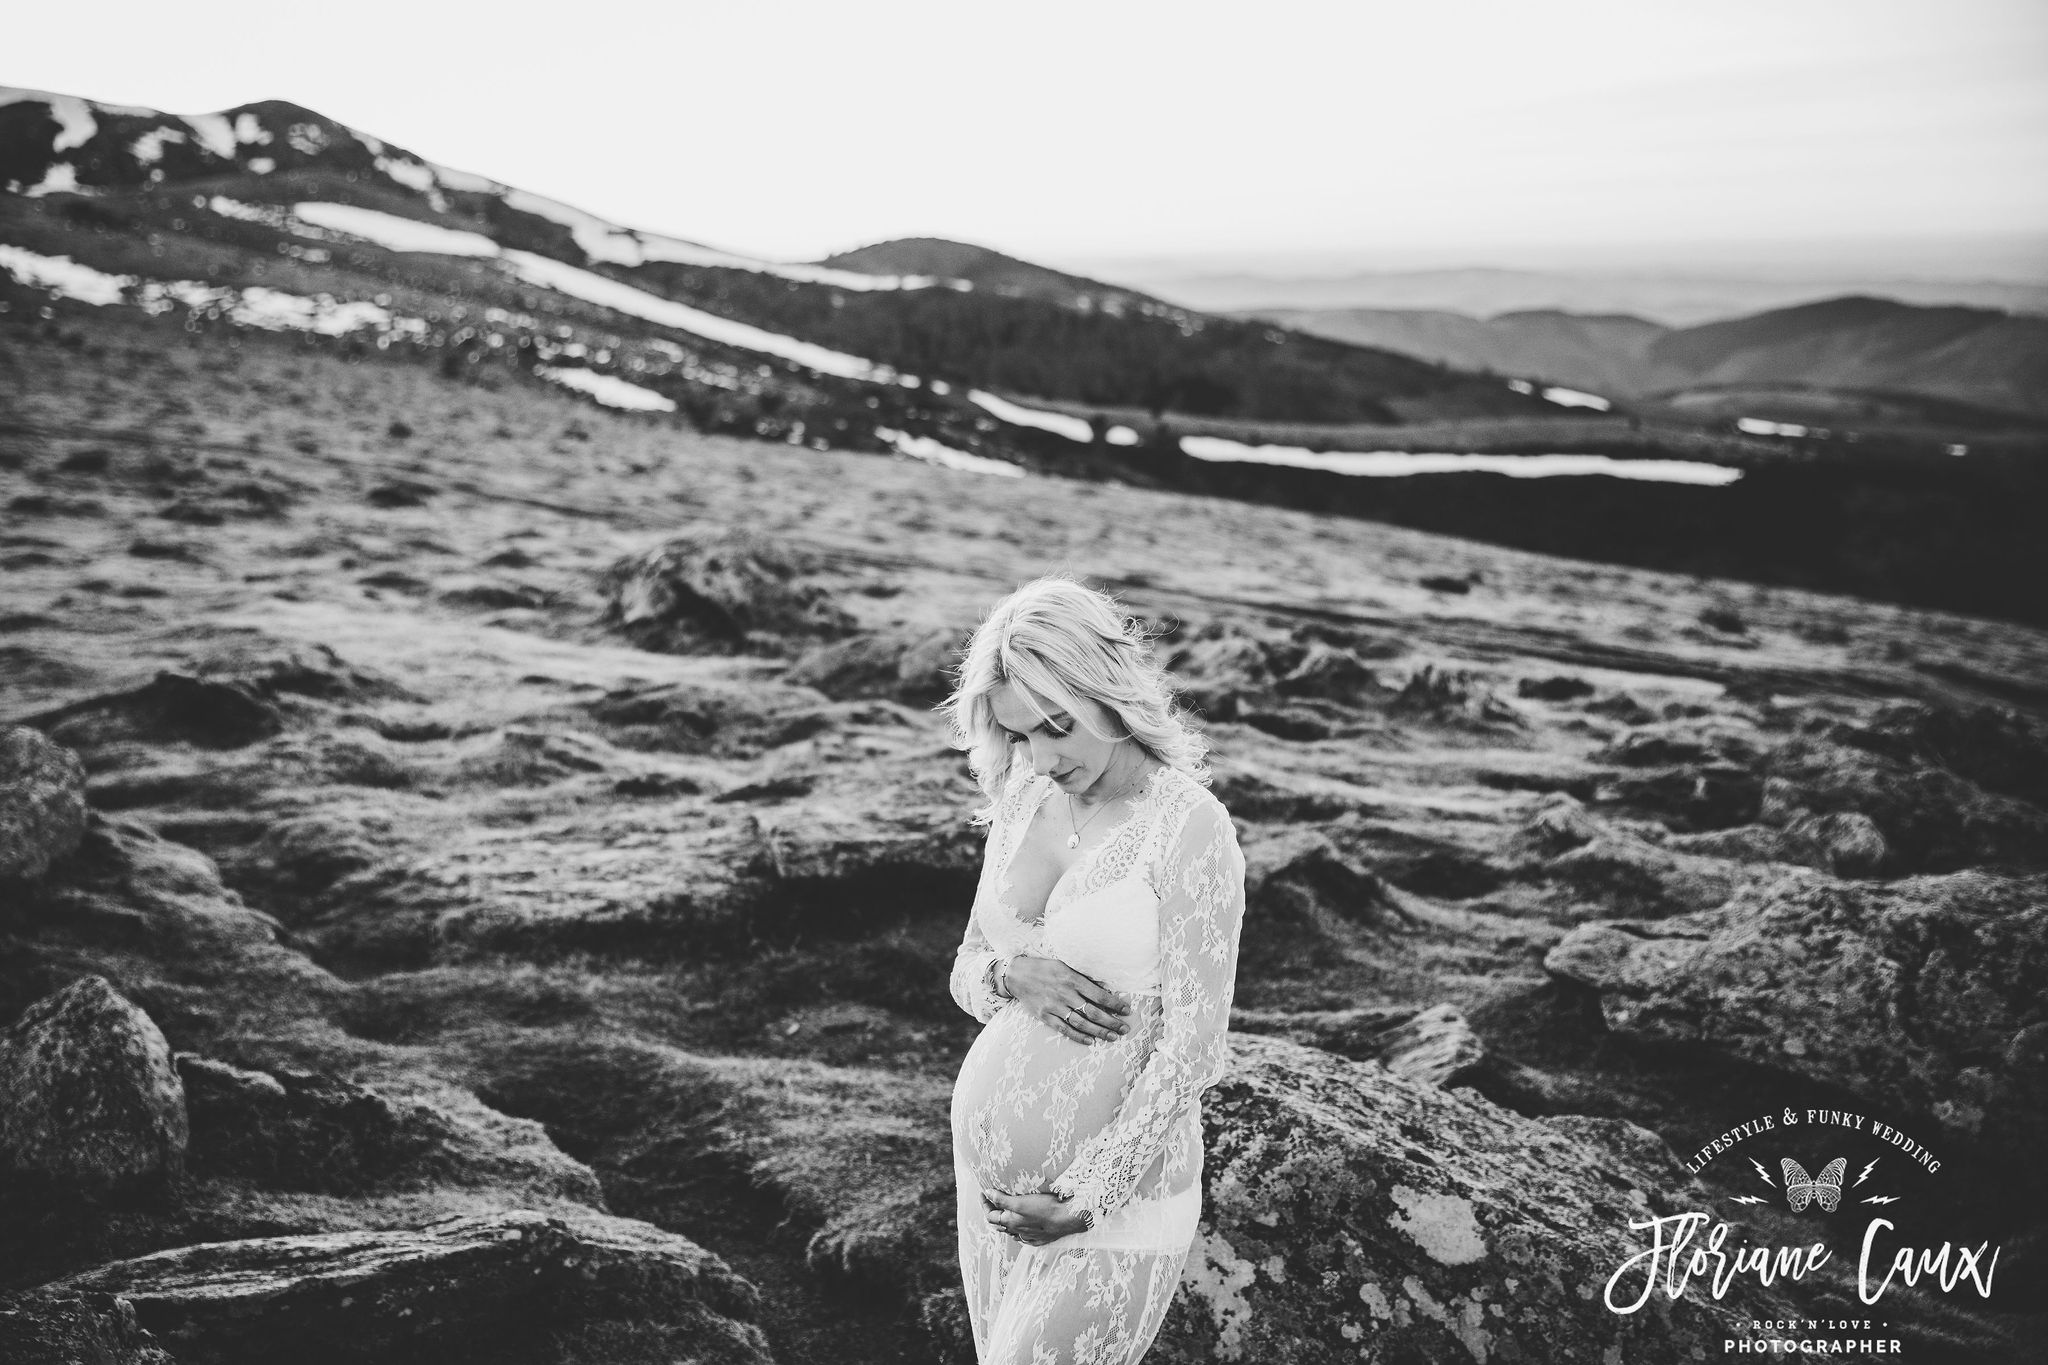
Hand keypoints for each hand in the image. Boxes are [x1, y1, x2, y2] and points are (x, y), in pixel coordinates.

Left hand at [982, 1188, 1092, 1245]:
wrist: (1067, 1219)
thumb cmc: (1045, 1209)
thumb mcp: (1021, 1201)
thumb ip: (1002, 1199)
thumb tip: (988, 1194)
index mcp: (1010, 1222)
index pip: (990, 1216)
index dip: (984, 1204)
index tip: (983, 1192)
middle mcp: (1017, 1232)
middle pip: (999, 1224)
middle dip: (993, 1212)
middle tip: (992, 1200)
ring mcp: (1029, 1236)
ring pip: (1011, 1231)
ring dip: (1005, 1222)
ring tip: (1005, 1211)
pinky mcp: (1040, 1238)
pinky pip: (1024, 1237)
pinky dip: (1019, 1230)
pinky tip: (1022, 1227)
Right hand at [1003, 955, 1131, 1043]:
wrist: (1017, 974)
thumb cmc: (1044, 968)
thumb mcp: (1065, 966)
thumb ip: (1083, 978)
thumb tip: (1104, 987)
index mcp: (1072, 978)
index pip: (1099, 995)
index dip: (1115, 1004)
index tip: (1126, 1011)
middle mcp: (1065, 993)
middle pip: (1093, 1012)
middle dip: (1112, 1022)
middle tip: (1125, 1029)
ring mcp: (1054, 1006)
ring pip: (1081, 1023)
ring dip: (1099, 1032)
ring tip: (1113, 1037)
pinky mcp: (1045, 1016)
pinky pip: (1064, 1029)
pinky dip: (1078, 1036)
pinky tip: (1091, 1041)